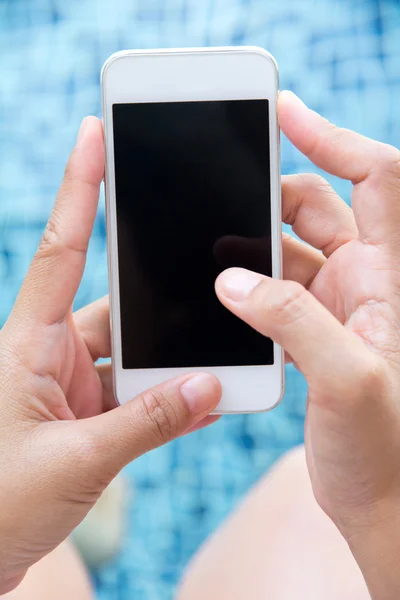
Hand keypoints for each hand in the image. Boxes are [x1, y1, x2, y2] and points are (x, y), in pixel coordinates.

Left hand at [0, 117, 220, 593]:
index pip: (61, 250)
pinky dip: (165, 400)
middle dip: (162, 315)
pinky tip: (200, 401)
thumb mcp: (76, 463)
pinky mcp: (81, 413)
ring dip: (170, 369)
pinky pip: (134, 394)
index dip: (79, 190)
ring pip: (132, 357)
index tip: (94, 136)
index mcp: (28, 345)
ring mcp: (66, 384)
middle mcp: (48, 354)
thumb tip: (209, 388)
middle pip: (117, 310)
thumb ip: (147, 423)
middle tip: (208, 301)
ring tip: (214, 374)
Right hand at [216, 92, 399, 596]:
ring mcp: (339, 308)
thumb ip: (292, 322)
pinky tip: (225, 297)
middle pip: (320, 209)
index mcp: (390, 278)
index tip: (286, 114)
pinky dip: (250, 286)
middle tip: (228, 205)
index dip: (334, 139)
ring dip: (254, 250)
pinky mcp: (314, 333)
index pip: (375, 180)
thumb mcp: (347, 380)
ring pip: (291, 250)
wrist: (385, 500)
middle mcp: (368, 283)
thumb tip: (232, 283)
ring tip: (216, 262)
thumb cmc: (386, 449)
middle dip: (272, 200)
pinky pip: (277, 290)